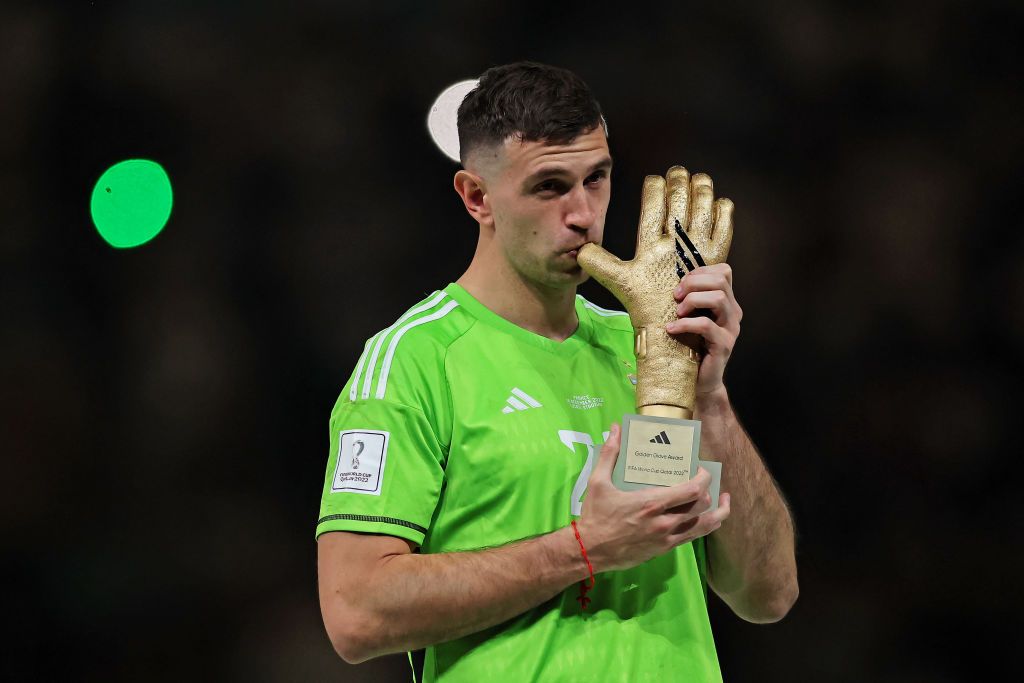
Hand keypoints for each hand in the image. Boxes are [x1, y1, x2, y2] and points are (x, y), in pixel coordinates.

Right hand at [576, 424, 730, 572]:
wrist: (590, 551)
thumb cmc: (595, 515)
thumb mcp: (598, 482)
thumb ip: (609, 454)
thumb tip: (615, 429)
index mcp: (652, 502)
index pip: (692, 489)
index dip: (704, 477)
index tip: (702, 469)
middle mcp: (665, 521)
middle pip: (702, 505)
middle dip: (710, 491)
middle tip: (706, 481)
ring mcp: (667, 538)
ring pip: (705, 525)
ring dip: (718, 512)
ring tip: (723, 502)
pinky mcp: (664, 549)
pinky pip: (692, 537)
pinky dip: (704, 526)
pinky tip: (705, 519)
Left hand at [577, 167, 733, 411]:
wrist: (683, 378)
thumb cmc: (662, 330)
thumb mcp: (631, 292)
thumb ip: (610, 269)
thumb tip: (581, 248)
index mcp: (689, 272)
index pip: (688, 229)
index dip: (683, 200)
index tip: (675, 175)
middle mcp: (711, 286)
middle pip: (709, 237)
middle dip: (703, 206)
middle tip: (693, 182)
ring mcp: (723, 311)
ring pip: (718, 280)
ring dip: (693, 289)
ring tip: (674, 300)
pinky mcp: (723, 338)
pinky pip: (711, 322)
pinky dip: (690, 323)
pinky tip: (674, 326)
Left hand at [668, 263, 741, 396]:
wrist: (699, 381)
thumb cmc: (690, 347)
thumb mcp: (688, 318)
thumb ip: (686, 301)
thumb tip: (661, 283)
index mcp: (726, 302)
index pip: (723, 272)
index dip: (700, 271)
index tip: (681, 284)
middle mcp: (732, 313)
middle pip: (720, 281)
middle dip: (693, 283)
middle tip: (675, 296)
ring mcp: (731, 328)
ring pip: (718, 298)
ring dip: (692, 300)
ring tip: (677, 312)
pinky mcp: (724, 344)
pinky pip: (706, 325)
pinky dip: (685, 323)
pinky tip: (672, 329)